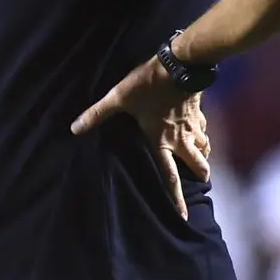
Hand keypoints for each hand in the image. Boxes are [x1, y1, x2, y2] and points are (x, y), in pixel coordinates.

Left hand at [70, 58, 210, 219]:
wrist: (179, 64)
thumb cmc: (147, 84)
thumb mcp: (118, 98)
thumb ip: (97, 114)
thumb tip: (74, 129)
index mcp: (160, 140)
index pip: (169, 175)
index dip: (176, 197)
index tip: (184, 215)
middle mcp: (180, 138)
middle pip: (198, 165)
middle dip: (201, 175)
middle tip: (200, 181)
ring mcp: (193, 126)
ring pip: (206, 148)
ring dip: (204, 156)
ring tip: (201, 159)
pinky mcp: (199, 112)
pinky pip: (205, 129)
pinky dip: (204, 135)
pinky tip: (200, 132)